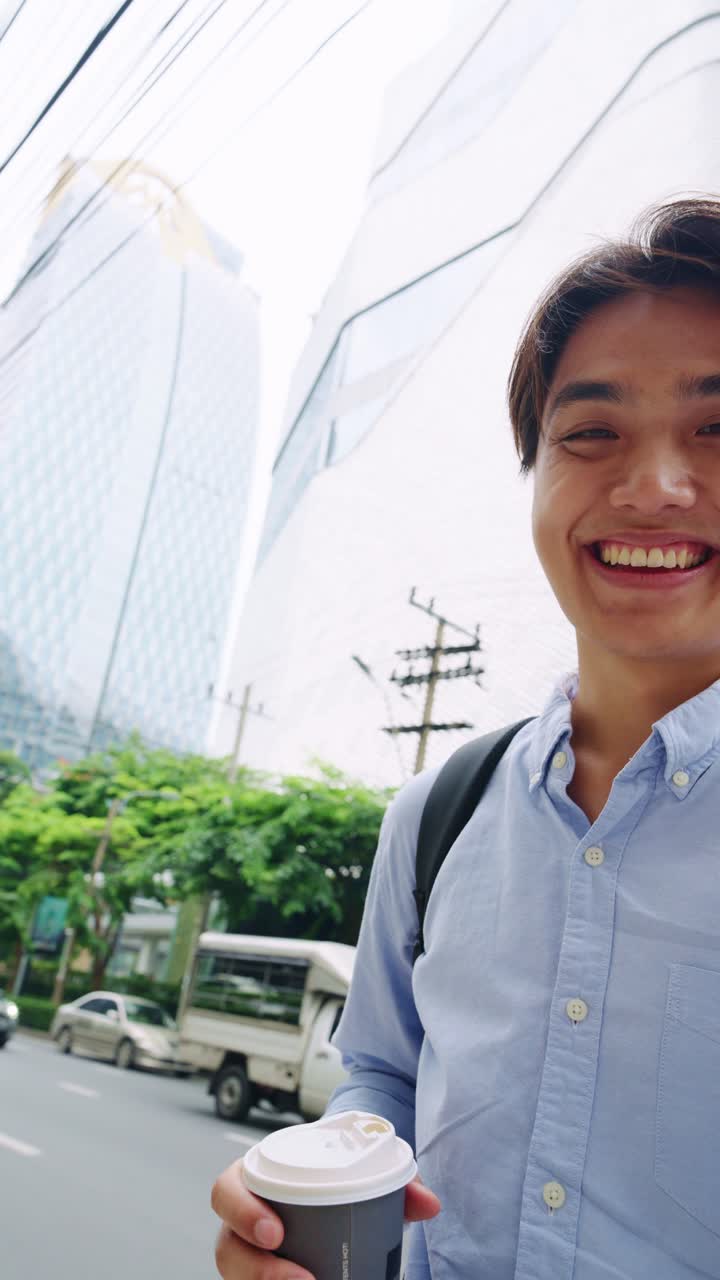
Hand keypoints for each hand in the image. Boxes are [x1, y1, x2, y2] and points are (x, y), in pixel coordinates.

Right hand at [211, 1162, 440, 1278]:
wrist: (335, 1195)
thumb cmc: (338, 1179)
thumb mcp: (362, 1173)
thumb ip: (397, 1184)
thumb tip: (430, 1205)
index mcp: (254, 1179)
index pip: (226, 1190)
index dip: (241, 1211)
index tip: (276, 1231)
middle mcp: (242, 1221)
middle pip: (227, 1248)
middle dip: (256, 1270)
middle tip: (301, 1279)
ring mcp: (248, 1255)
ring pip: (238, 1277)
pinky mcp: (261, 1276)